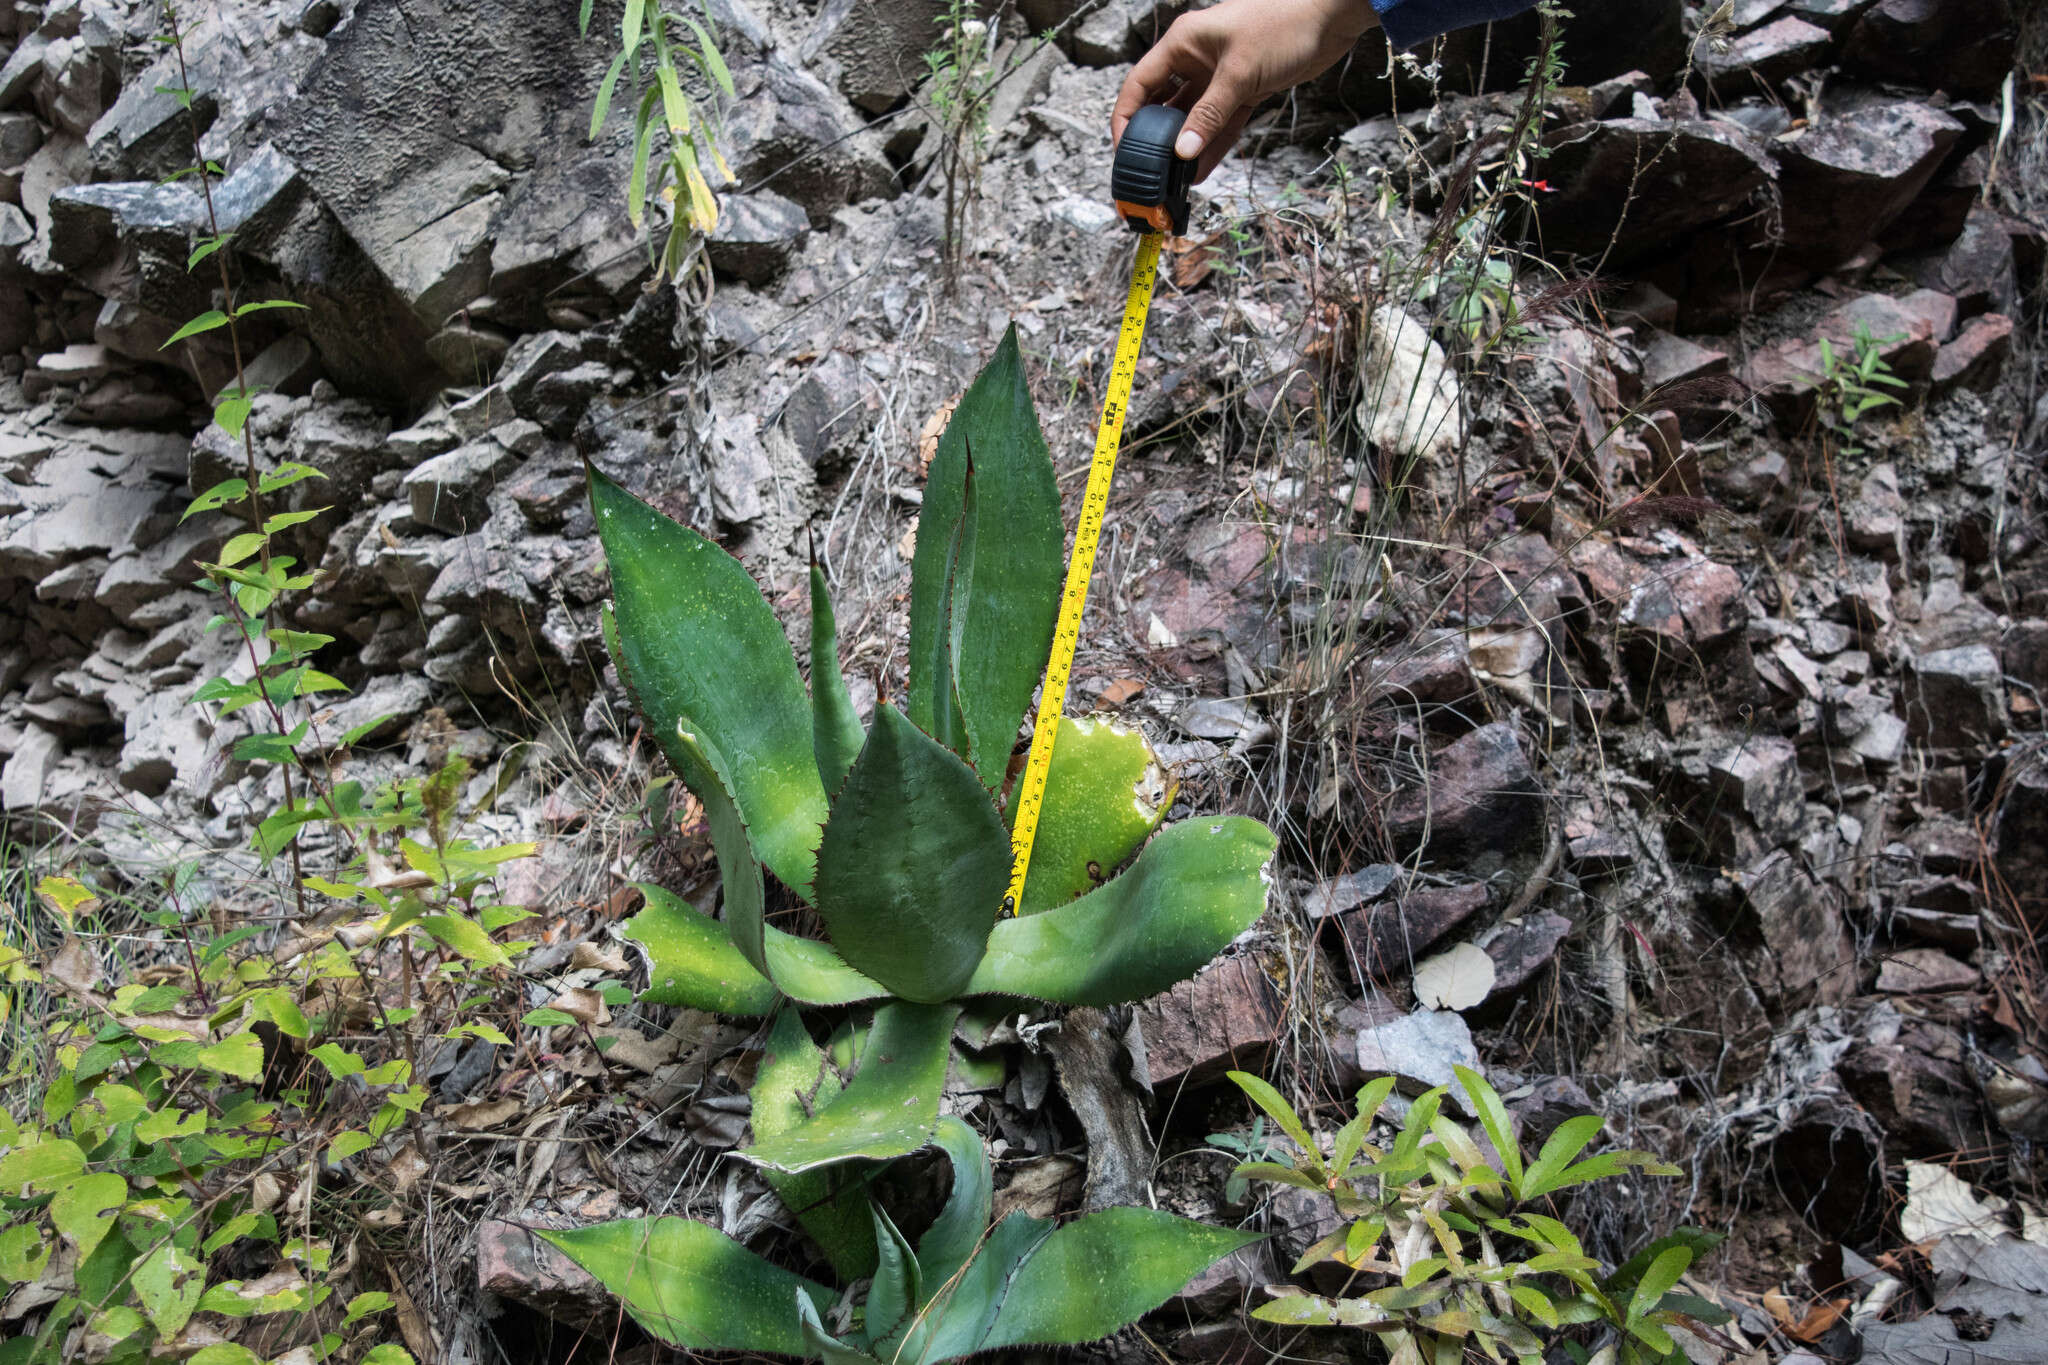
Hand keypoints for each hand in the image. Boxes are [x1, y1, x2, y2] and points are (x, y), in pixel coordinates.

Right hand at [1112, 0, 1380, 182]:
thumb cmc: (1282, 24)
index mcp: (1183, 44)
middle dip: (1156, 138)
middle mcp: (1196, 60)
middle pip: (1164, 104)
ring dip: (1186, 146)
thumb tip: (1183, 152)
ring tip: (1175, 179)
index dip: (1126, 117)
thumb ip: (1209, 114)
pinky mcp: (1243, 90)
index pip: (1141, 84)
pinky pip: (1220, 123)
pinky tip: (1201, 169)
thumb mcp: (1238, 73)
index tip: (1122, 149)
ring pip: (1193, 118)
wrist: (1329, 17)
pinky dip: (1212, 144)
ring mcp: (1219, 76)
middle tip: (1150, 170)